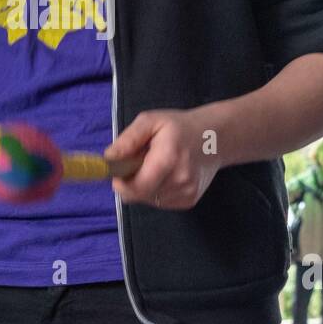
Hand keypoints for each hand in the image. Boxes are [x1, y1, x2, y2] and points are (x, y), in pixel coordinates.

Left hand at [104, 108, 219, 209]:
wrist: (214, 138)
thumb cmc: (177, 127)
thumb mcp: (150, 121)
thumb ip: (128, 140)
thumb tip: (108, 158)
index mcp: (168, 158)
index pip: (134, 188)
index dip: (120, 183)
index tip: (118, 170)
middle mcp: (180, 180)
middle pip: (138, 195)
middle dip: (130, 182)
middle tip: (139, 162)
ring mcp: (187, 193)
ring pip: (147, 200)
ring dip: (144, 186)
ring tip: (156, 166)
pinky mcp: (189, 201)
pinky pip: (159, 202)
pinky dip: (155, 190)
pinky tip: (166, 175)